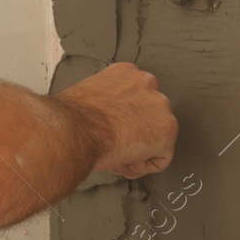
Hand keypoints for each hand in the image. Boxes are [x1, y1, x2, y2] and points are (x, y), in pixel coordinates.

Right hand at [59, 62, 177, 178]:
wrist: (74, 129)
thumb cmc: (72, 118)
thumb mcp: (88, 97)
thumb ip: (107, 103)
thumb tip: (106, 119)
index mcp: (126, 73)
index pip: (136, 100)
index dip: (122, 121)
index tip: (109, 130)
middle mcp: (147, 83)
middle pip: (149, 117)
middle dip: (133, 134)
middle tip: (113, 144)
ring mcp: (161, 106)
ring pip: (157, 138)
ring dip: (138, 151)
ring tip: (116, 154)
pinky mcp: (167, 131)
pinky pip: (161, 159)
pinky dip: (143, 167)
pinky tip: (123, 162)